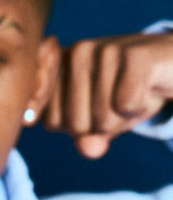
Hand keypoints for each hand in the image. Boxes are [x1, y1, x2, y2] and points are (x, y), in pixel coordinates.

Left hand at [43, 31, 172, 157]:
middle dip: (104, 124)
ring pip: (102, 118)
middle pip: (75, 124)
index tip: (98, 106)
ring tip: (136, 91)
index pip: (51, 122)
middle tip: (121, 99)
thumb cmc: (132, 91)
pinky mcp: (134, 54)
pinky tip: (150, 87)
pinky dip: (142, 107)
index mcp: (58, 67)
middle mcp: (76, 53)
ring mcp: (103, 49)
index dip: (79, 128)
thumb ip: (87, 137)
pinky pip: (126, 106)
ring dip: (126, 116)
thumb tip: (88, 149)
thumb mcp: (103, 119)